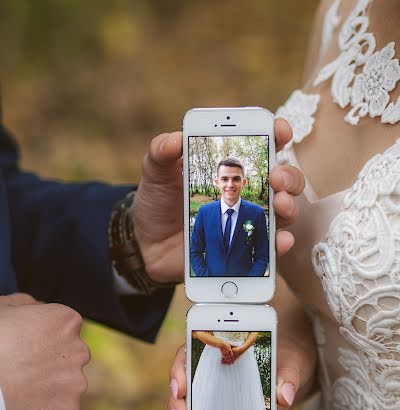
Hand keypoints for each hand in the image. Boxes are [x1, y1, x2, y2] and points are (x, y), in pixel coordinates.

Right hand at [0, 294, 90, 409]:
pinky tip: (24, 407)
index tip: (28, 347)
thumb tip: (37, 307)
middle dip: (52, 363)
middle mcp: (78, 350)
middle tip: (23, 370)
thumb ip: (28, 304)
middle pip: (71, 357)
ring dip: (50, 388)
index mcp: (66, 321)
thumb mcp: (3, 307)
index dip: (45, 338)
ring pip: (68, 386)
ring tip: (20, 390)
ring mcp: (75, 382)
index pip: (66, 328)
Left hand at [133, 118, 303, 283]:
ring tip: (279, 205)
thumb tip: (175, 139)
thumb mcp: (156, 172)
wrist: (147, 243)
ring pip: (284, 211)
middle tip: (276, 178)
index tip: (280, 131)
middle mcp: (246, 191)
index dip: (276, 133)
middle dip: (288, 175)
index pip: (261, 144)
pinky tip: (281, 239)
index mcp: (228, 165)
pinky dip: (281, 242)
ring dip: (289, 206)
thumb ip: (162, 151)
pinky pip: (269, 246)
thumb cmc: (157, 202)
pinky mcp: (243, 247)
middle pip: (283, 179)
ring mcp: (247, 219)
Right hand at [165, 331, 311, 409]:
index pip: (188, 353)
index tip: (181, 388)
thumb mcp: (292, 363)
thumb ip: (287, 376)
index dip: (180, 371)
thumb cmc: (289, 359)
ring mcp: (211, 392)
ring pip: (186, 406)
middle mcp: (210, 369)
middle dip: (177, 404)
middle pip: (182, 384)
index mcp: (220, 347)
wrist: (293, 372)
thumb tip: (284, 396)